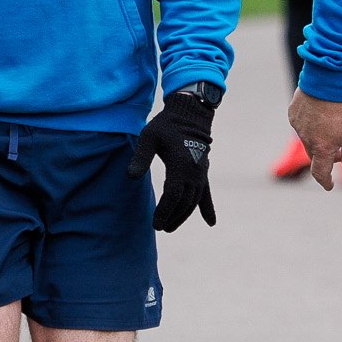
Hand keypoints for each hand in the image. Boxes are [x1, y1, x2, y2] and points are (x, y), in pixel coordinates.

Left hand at [126, 88, 216, 230]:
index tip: (155, 223)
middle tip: (160, 227)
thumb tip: (131, 177)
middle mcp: (194, 172)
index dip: (164, 212)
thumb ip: (140, 158)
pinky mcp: (204, 172)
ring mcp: (201, 173)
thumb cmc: (165, 125)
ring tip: (171, 226)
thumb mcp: (148, 137)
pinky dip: (208, 209)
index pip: (173, 196)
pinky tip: (210, 223)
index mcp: (180, 165)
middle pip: (184, 202)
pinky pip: (206, 194)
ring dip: (183, 215)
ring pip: (194, 201)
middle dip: (172, 217)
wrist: (190, 114)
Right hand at [288, 89, 341, 190]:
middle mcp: (307, 140)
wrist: (327, 80)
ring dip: (319, 139)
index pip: (320, 173)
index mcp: (322, 148)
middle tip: (339, 152)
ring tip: (332, 125)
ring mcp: (298, 126)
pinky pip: (302, 124)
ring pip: (308, 139)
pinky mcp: (293, 113)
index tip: (329, 185)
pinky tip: (320, 113)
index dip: (325, 181)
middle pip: (315, 156)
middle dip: (326, 158)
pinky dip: (311, 125)